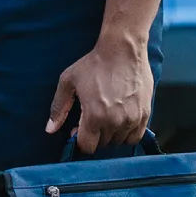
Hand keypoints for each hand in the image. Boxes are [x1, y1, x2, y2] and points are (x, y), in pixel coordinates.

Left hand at [48, 36, 152, 153]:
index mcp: (94, 116)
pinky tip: (121, 119)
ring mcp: (132, 119)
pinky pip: (135, 137)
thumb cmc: (94, 63)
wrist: (123, 49)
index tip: (78, 129)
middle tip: (93, 118)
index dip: (80, 140)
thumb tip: (50, 129)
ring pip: (119, 141)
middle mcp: (114, 122)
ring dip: (111, 134)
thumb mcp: (68, 81)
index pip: (87, 147)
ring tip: (107, 116)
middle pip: (103, 145)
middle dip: (95, 135)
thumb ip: (58, 108)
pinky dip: (127, 133)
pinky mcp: (145, 114)